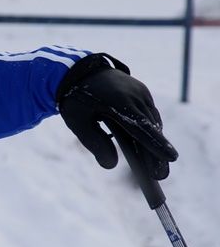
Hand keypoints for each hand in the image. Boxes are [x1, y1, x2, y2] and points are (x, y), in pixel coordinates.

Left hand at [57, 54, 177, 179]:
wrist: (79, 71)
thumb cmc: (76, 99)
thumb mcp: (77, 122)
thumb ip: (94, 142)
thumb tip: (111, 166)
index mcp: (118, 101)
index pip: (142, 126)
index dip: (156, 144)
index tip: (171, 159)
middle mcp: (134, 95)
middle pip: (151, 128)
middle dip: (157, 153)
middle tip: (160, 176)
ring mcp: (141, 92)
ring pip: (152, 121)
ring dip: (155, 143)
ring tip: (156, 168)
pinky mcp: (142, 92)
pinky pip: (149, 114)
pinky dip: (150, 130)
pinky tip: (150, 148)